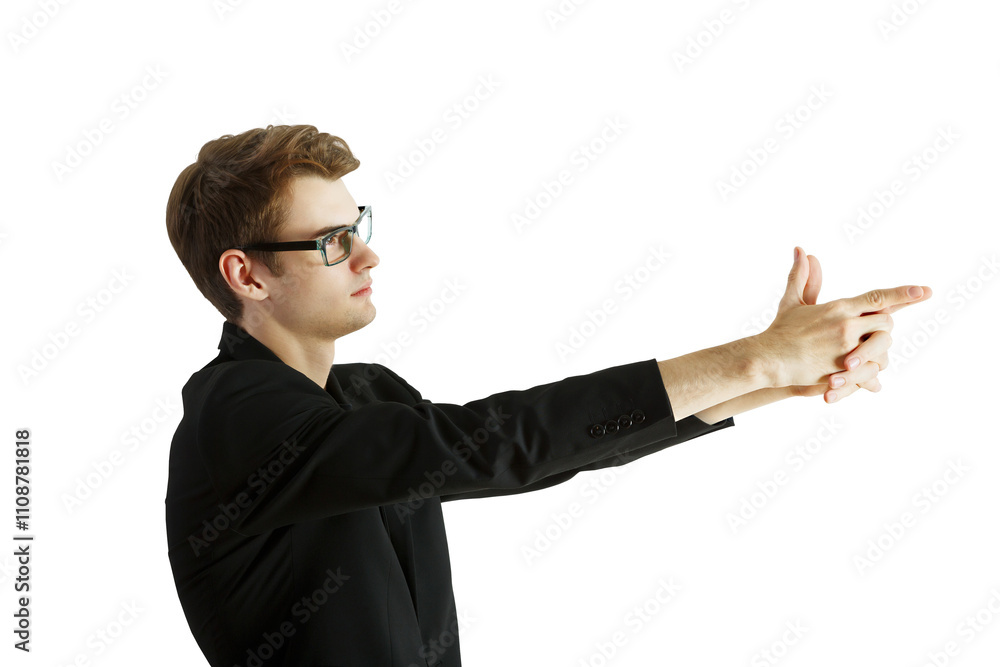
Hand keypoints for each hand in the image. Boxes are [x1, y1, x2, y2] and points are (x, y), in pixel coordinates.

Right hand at [755, 246, 931, 388]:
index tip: (924, 291)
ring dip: (878, 350)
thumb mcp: (792, 301)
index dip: (903, 294)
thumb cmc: (780, 331)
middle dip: (883, 326)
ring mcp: (846, 349)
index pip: (878, 297)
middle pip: (885, 321)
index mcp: (839, 308)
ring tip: (866, 355)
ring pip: (882, 346)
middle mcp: (846, 326)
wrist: (769, 359)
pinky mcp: (843, 369)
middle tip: (873, 331)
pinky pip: (872, 371)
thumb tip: (801, 250)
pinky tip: (871, 381)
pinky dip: (872, 375)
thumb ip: (802, 276)